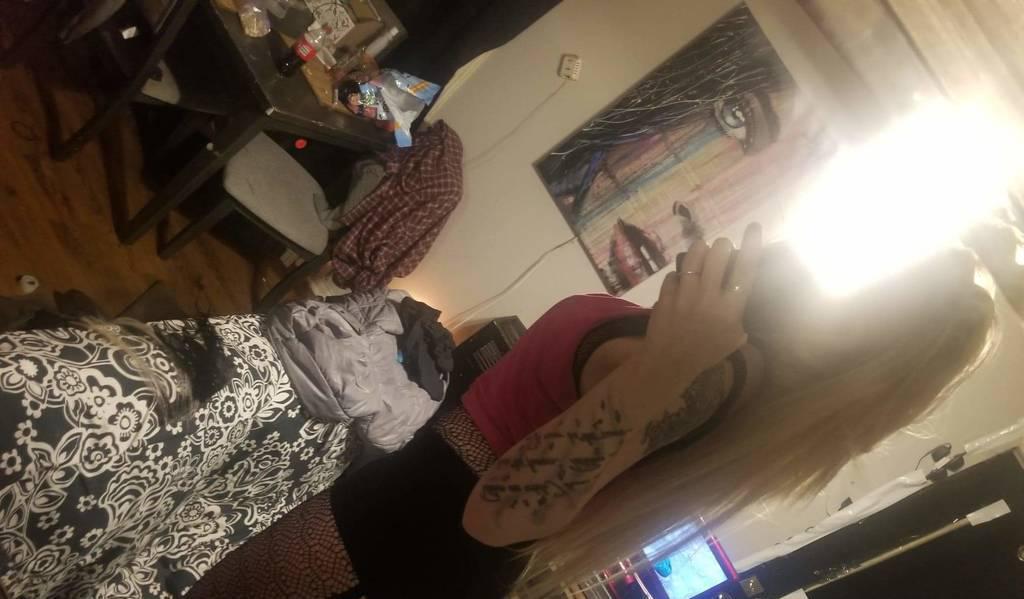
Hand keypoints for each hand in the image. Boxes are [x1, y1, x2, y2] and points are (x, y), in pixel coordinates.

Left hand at [639, 223, 762, 390]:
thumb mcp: (734, 337)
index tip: (754, 227)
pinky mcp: (666, 294)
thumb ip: (738, 314)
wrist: (670, 362)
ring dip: (700, 249)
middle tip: (722, 249)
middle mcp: (709, 296)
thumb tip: (737, 293)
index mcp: (731, 307)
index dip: (752, 245)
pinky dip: (679, 274)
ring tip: (702, 251)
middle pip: (719, 253)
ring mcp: (685, 293)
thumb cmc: (707, 352)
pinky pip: (674, 274)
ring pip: (694, 256)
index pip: (746, 269)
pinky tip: (681, 281)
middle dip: (723, 245)